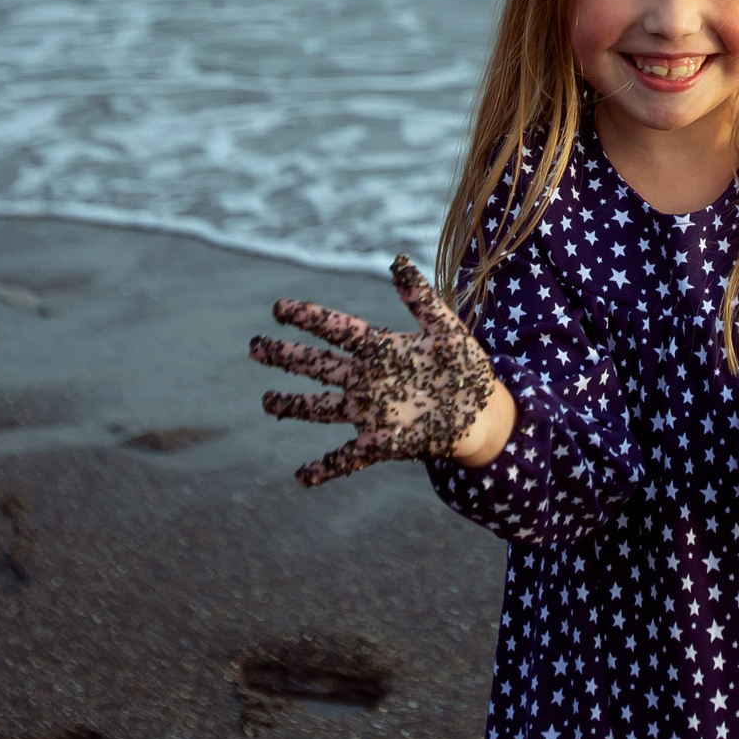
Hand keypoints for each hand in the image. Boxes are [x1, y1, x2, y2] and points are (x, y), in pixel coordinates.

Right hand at [249, 254, 513, 483]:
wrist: (483, 413)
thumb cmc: (466, 369)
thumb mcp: (446, 329)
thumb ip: (421, 299)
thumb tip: (397, 261)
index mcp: (381, 349)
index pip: (337, 329)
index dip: (309, 318)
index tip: (279, 308)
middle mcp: (368, 379)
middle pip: (318, 366)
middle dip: (286, 357)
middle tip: (254, 346)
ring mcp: (371, 412)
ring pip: (322, 408)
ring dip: (293, 406)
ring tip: (267, 401)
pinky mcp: (381, 443)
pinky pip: (346, 458)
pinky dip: (323, 468)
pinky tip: (301, 477)